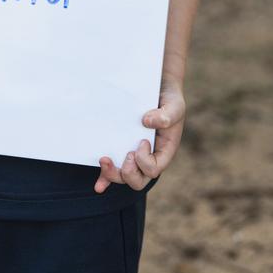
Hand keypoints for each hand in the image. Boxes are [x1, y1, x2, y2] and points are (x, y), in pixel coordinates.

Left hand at [94, 78, 185, 192]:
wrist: (157, 86)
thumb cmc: (169, 98)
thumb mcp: (174, 105)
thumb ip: (166, 115)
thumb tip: (146, 122)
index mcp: (163, 152)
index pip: (153, 169)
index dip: (145, 161)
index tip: (142, 141)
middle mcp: (148, 157)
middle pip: (138, 180)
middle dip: (128, 173)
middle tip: (127, 154)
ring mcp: (133, 154)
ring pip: (123, 177)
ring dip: (112, 174)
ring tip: (104, 159)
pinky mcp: (121, 147)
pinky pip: (113, 168)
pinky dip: (105, 179)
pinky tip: (98, 186)